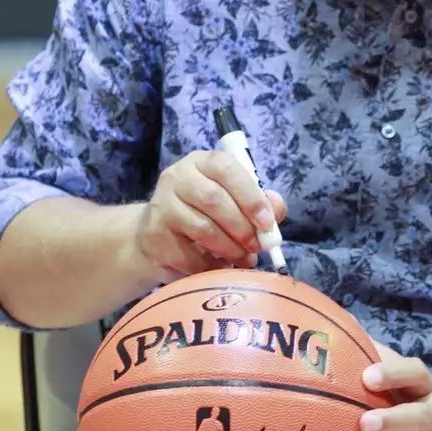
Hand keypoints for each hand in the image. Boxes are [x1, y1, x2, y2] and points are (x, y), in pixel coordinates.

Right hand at [134, 151, 286, 282]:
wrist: (156, 236)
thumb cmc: (203, 214)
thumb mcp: (232, 200)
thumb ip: (259, 202)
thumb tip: (276, 208)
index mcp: (201, 162)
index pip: (225, 168)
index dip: (250, 195)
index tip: (266, 222)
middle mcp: (177, 177)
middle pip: (213, 199)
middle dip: (242, 227)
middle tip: (257, 247)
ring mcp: (161, 205)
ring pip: (203, 228)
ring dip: (230, 249)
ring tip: (242, 259)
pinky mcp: (155, 235)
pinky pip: (189, 255)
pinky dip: (211, 266)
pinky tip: (220, 267)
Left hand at [358, 344, 431, 430]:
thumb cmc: (429, 397)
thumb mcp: (416, 378)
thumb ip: (383, 360)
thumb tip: (340, 335)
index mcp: (430, 388)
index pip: (415, 374)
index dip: (393, 373)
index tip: (367, 376)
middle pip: (421, 416)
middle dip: (394, 420)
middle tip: (363, 423)